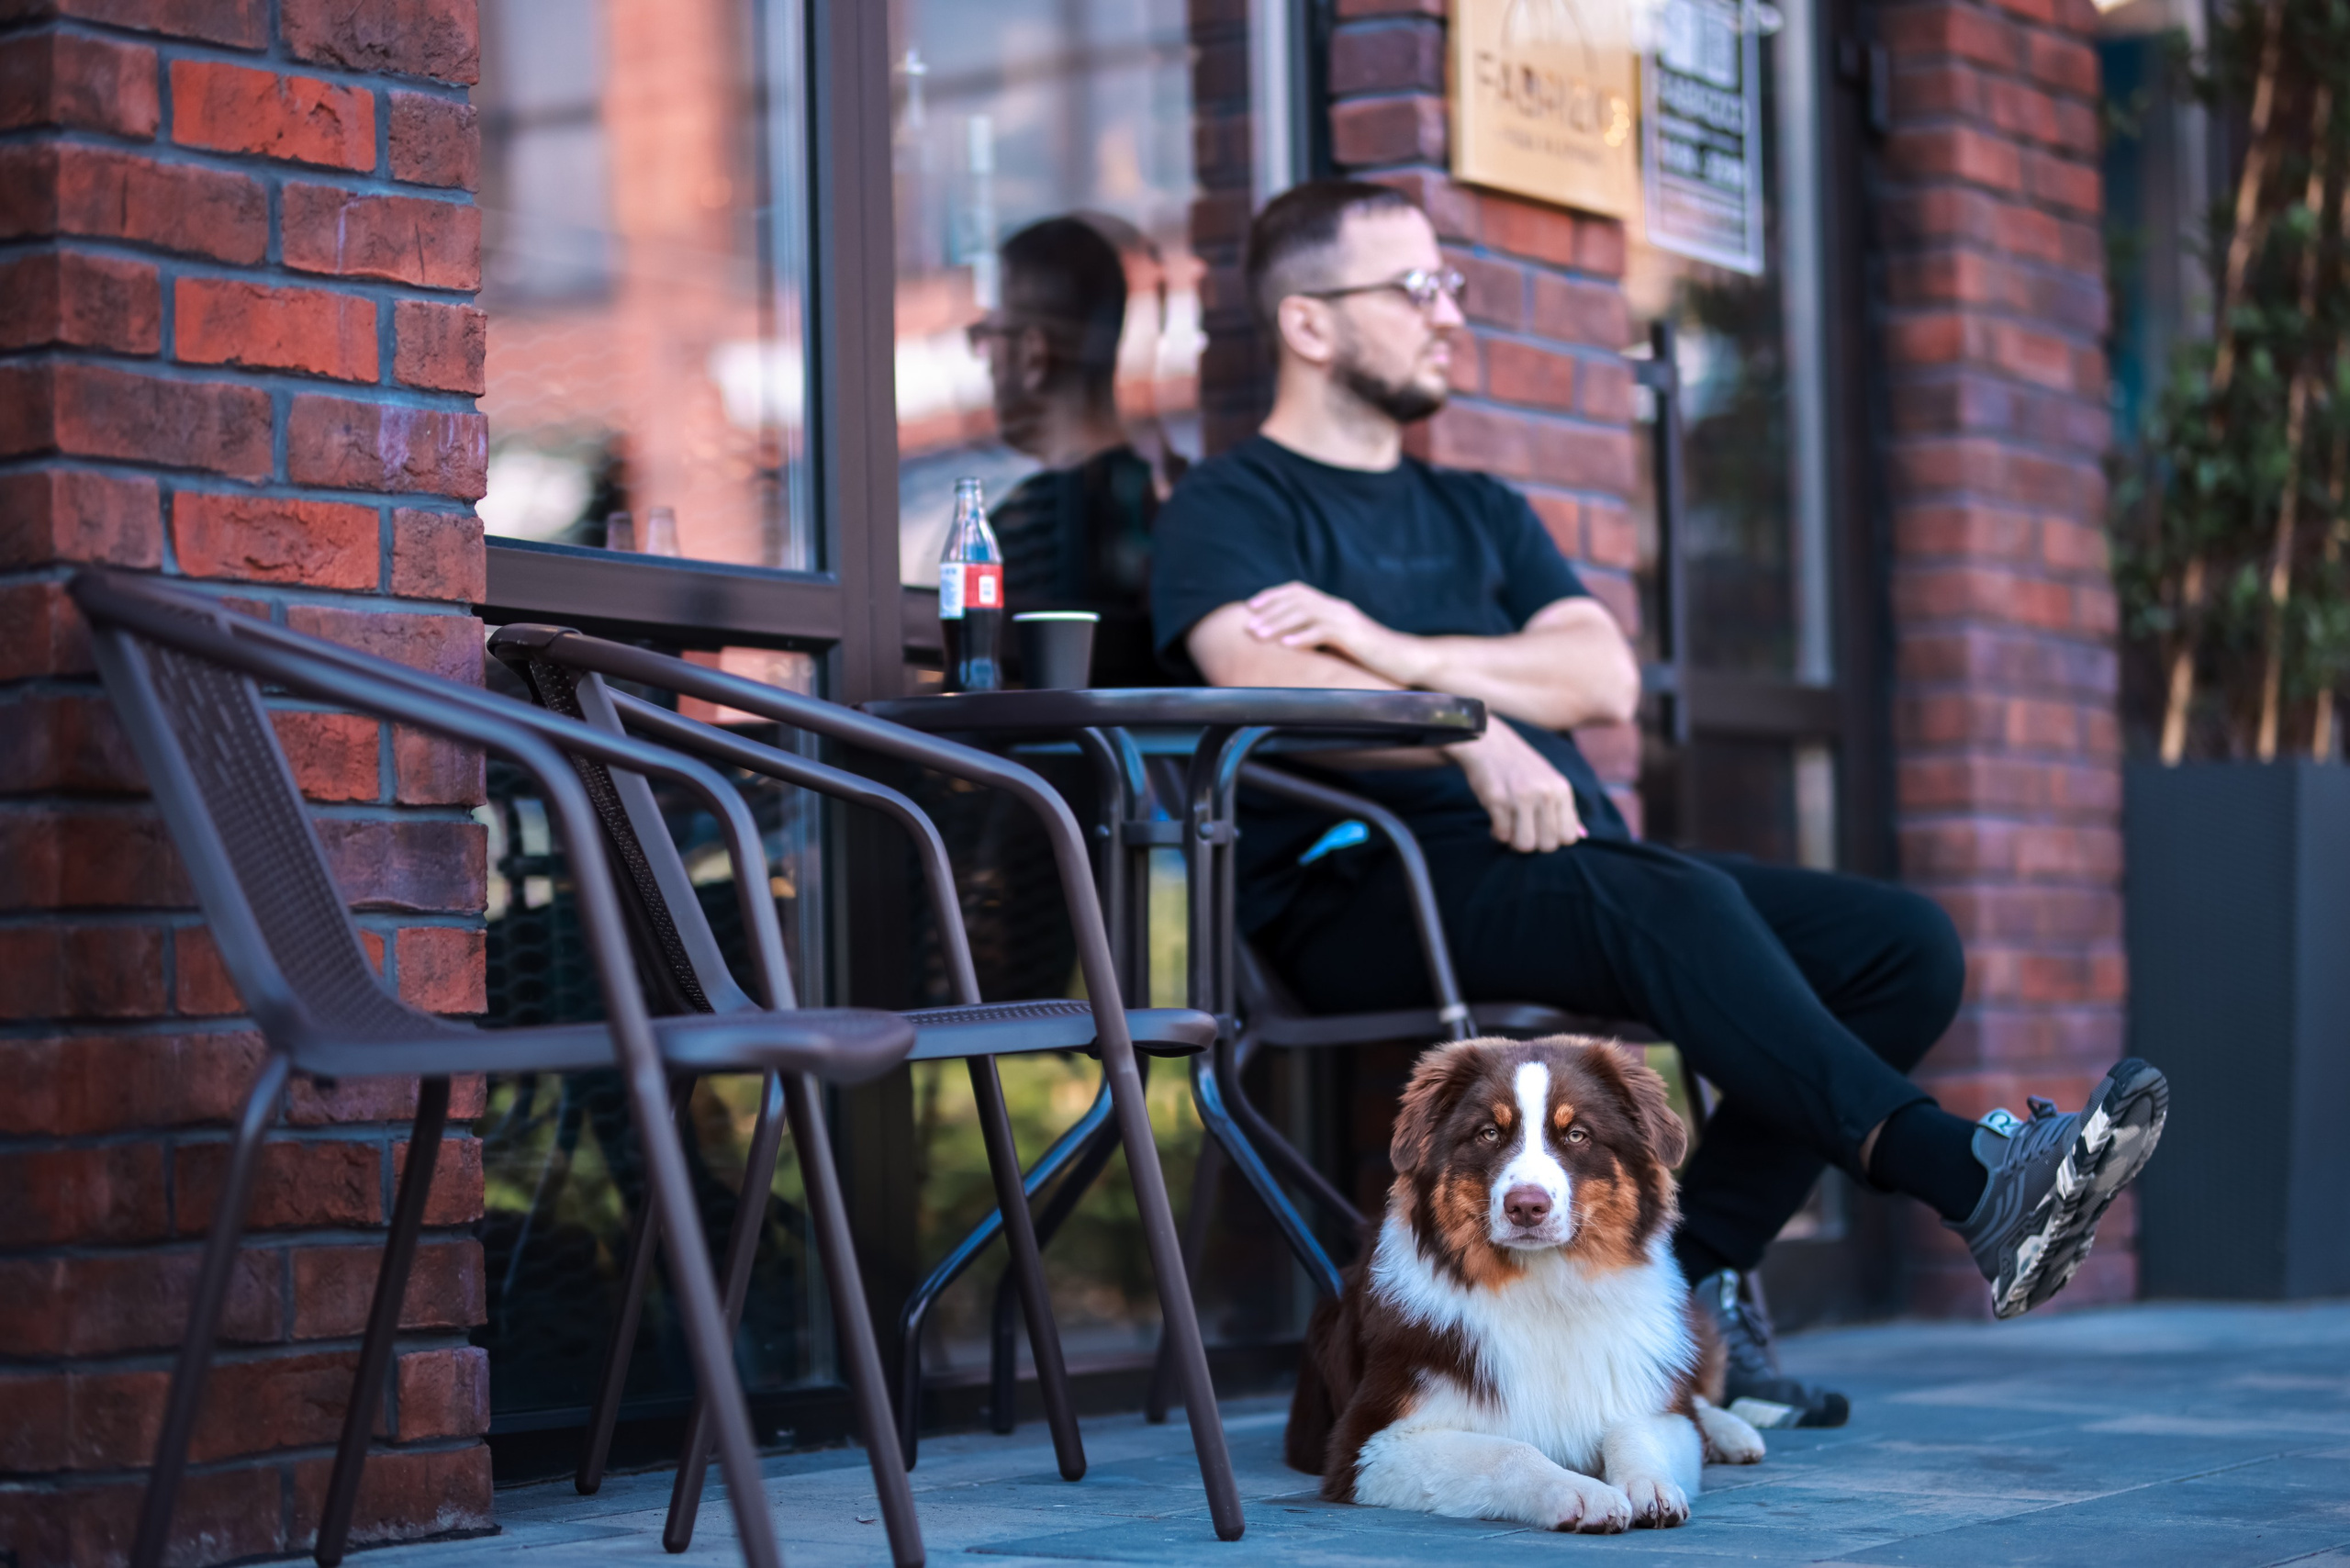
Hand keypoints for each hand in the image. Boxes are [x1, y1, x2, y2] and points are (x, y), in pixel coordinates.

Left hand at [1244, 581, 1426, 684]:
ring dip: (1277, 623)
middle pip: (1296, 600)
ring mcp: (1346, 620)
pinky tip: (1286, 645)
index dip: (1272, 596)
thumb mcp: (1341, 644)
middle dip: (1268, 612)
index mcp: (1333, 608)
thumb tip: (1291, 646)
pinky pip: (1324, 632)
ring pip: (1305, 613)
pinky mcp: (1355, 636)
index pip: (1297, 591)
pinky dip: (1303, 637)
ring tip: (1257, 636)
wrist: (1408, 659)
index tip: (1249, 607)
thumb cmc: (1373, 657)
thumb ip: (1319, 639)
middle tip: (1246, 627)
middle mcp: (1338, 608)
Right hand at [1447, 724, 1585, 852]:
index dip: (1554, 840)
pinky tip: (1497, 819)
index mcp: (1561, 790)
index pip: (1569, 836)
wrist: (1488, 742)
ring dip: (1515, 841)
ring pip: (1525, 844)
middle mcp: (1545, 793)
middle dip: (1534, 843)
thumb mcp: (1550, 781)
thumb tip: (1583, 835)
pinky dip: (1498, 832)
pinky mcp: (1498, 800)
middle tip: (1523, 830)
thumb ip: (1565, 808)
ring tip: (1510, 828)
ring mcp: (1521, 797)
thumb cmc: (1520, 765)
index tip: (1541, 830)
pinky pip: (1502, 834)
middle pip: (1548, 844)